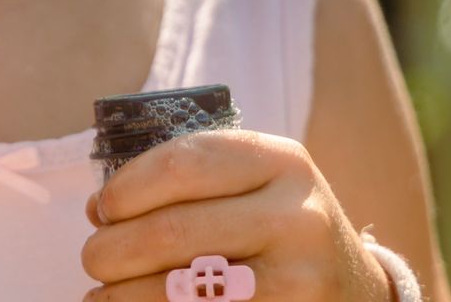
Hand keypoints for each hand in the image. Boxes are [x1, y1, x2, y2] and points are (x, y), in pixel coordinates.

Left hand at [81, 130, 391, 300]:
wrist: (357, 290)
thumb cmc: (280, 230)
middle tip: (94, 259)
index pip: (182, 165)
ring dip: (121, 296)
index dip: (126, 189)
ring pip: (179, 291)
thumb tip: (100, 210)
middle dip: (111, 250)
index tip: (102, 209)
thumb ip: (188, 184)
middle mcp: (296, 217)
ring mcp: (297, 280)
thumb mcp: (256, 186)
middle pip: (171, 232)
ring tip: (102, 294)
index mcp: (281, 162)